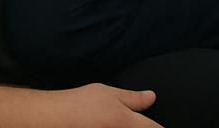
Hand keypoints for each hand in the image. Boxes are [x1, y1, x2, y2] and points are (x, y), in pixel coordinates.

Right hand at [30, 84, 158, 127]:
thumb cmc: (80, 104)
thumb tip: (152, 96)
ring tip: (113, 120)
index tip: (161, 126)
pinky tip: (106, 124)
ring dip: (129, 126)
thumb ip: (133, 97)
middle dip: (142, 126)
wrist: (57, 117)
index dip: (161, 127)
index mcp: (129, 122)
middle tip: (132, 120)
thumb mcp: (108, 93)